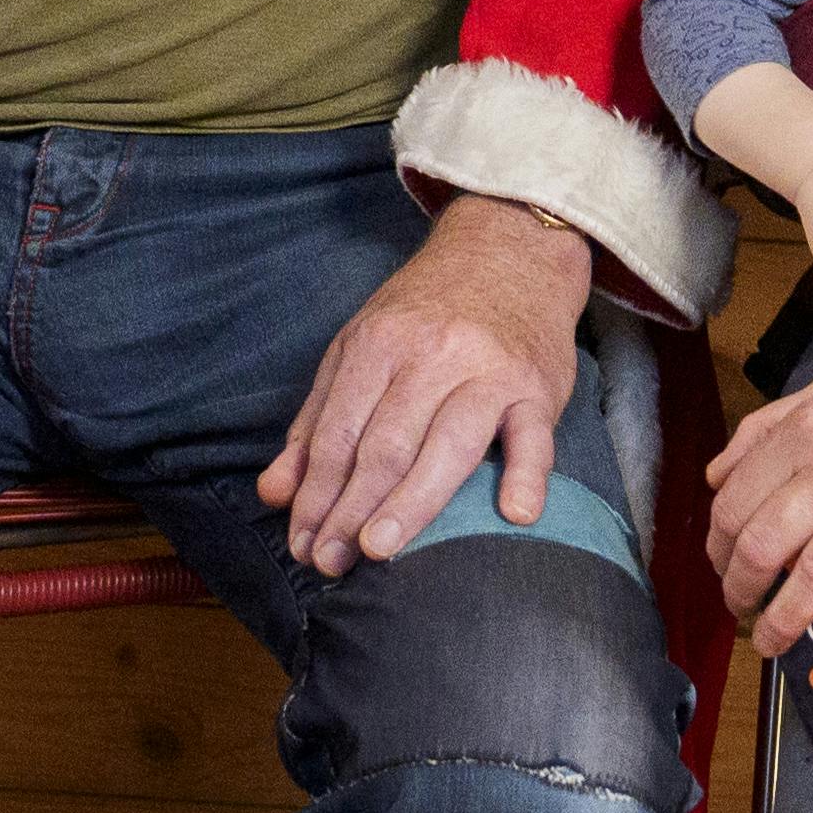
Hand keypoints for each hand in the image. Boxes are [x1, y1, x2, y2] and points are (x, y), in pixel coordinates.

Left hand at [259, 194, 588, 572]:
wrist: (510, 251)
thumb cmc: (427, 311)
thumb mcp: (359, 347)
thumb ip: (316, 422)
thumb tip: (274, 492)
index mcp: (378, 344)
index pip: (339, 433)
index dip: (316, 493)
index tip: (303, 542)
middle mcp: (432, 355)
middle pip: (385, 445)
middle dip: (350, 509)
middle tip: (331, 562)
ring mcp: (488, 371)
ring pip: (448, 446)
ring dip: (411, 503)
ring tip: (379, 550)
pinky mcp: (537, 387)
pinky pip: (536, 436)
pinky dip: (527, 473)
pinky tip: (516, 514)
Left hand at [705, 308, 812, 666]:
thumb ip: (768, 428)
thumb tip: (716, 475)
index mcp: (807, 427)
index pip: (736, 499)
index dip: (718, 544)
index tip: (721, 565)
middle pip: (764, 542)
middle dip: (740, 588)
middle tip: (738, 609)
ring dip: (783, 621)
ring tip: (771, 643)